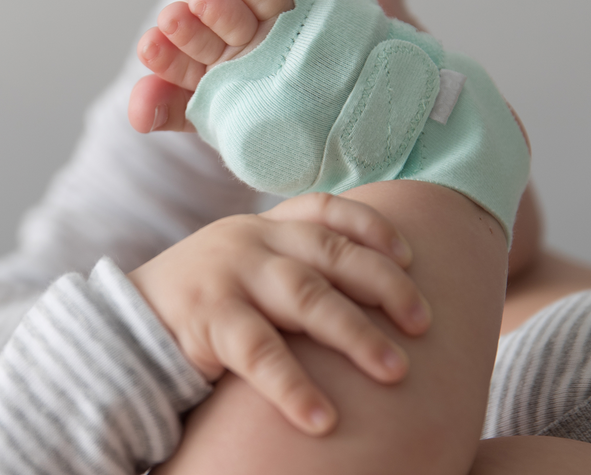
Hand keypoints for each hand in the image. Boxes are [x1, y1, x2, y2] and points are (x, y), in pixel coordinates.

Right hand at [128, 193, 430, 434]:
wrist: (131, 319)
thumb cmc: (210, 296)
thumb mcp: (251, 266)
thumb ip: (296, 266)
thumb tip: (365, 295)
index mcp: (267, 226)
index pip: (325, 209)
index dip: (371, 226)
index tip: (409, 255)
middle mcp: (252, 240)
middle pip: (330, 252)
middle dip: (383, 283)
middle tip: (422, 322)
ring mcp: (230, 274)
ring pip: (305, 297)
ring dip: (354, 334)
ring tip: (395, 370)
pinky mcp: (206, 317)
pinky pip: (259, 351)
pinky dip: (292, 384)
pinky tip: (322, 418)